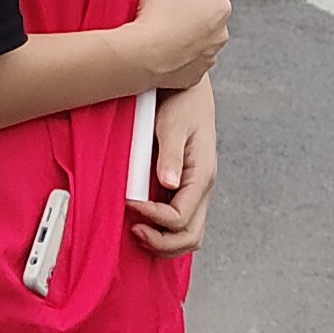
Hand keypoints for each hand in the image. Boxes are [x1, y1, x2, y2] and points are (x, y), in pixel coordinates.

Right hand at [124, 0, 231, 93]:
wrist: (141, 57)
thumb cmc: (155, 16)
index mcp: (220, 5)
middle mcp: (220, 32)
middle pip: (196, 7)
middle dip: (179, 3)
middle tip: (156, 3)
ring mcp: (208, 55)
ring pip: (191, 32)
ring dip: (177, 26)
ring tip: (155, 24)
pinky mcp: (193, 74)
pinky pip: (184, 56)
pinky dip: (174, 50)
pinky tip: (158, 44)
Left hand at [130, 82, 215, 257]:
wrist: (191, 89)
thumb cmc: (183, 103)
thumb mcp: (174, 125)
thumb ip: (171, 155)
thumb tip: (168, 183)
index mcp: (202, 174)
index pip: (180, 217)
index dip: (154, 219)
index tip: (129, 205)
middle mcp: (204, 187)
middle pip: (191, 236)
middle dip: (162, 243)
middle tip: (134, 232)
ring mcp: (197, 190)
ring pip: (190, 234)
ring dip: (165, 242)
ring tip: (138, 232)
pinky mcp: (188, 188)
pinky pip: (183, 221)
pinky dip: (166, 231)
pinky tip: (146, 223)